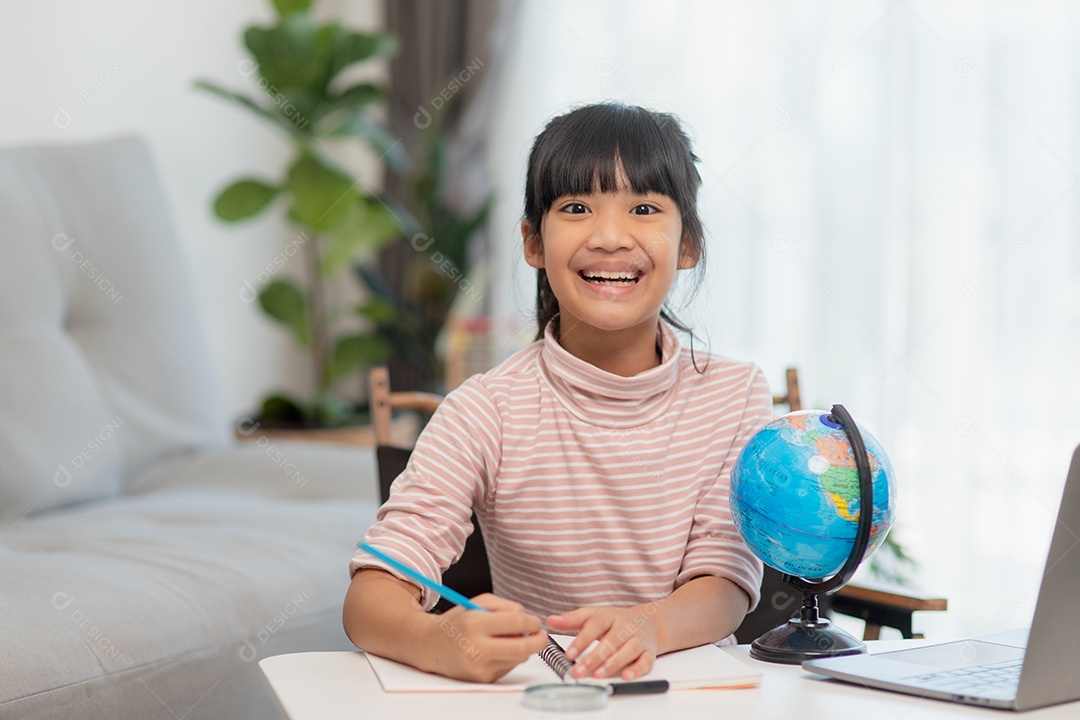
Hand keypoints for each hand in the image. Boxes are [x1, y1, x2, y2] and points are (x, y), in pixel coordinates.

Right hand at [425, 594, 547, 682]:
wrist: (431, 646)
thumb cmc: (457, 622)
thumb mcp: (478, 602)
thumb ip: (506, 607)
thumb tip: (528, 621)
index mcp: (475, 624)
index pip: (516, 623)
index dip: (532, 622)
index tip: (535, 622)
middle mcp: (476, 648)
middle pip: (522, 648)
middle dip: (539, 641)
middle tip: (541, 635)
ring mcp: (479, 667)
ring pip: (518, 658)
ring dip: (522, 648)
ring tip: (508, 639)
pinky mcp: (482, 679)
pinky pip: (508, 667)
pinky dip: (509, 657)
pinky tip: (495, 650)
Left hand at [546, 605, 660, 680]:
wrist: (649, 621)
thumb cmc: (615, 621)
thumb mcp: (592, 615)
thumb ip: (572, 619)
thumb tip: (550, 620)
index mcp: (609, 616)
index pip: (595, 625)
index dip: (582, 640)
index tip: (569, 654)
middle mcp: (625, 626)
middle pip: (611, 641)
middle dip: (594, 657)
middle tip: (579, 671)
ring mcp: (638, 639)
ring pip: (628, 650)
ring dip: (613, 663)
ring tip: (598, 675)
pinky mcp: (649, 652)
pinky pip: (646, 661)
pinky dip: (637, 669)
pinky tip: (626, 676)